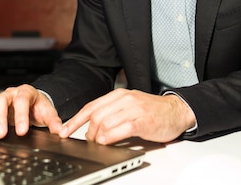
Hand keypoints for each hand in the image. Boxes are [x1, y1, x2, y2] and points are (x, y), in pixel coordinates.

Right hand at [0, 84, 62, 138]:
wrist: (32, 104)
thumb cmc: (38, 107)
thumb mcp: (48, 113)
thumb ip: (54, 121)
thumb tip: (60, 131)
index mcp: (27, 92)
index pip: (22, 100)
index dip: (21, 115)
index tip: (22, 131)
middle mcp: (11, 94)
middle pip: (3, 100)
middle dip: (1, 117)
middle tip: (1, 133)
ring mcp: (0, 99)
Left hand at [59, 89, 195, 143]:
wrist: (176, 111)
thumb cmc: (152, 111)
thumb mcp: (129, 107)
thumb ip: (112, 114)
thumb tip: (92, 129)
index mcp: (118, 95)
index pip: (91, 106)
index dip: (75, 120)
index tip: (64, 131)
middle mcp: (125, 99)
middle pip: (96, 115)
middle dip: (87, 131)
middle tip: (89, 142)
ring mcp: (134, 109)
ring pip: (106, 122)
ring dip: (98, 136)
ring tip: (98, 144)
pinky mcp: (143, 120)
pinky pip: (122, 128)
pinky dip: (111, 136)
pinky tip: (107, 142)